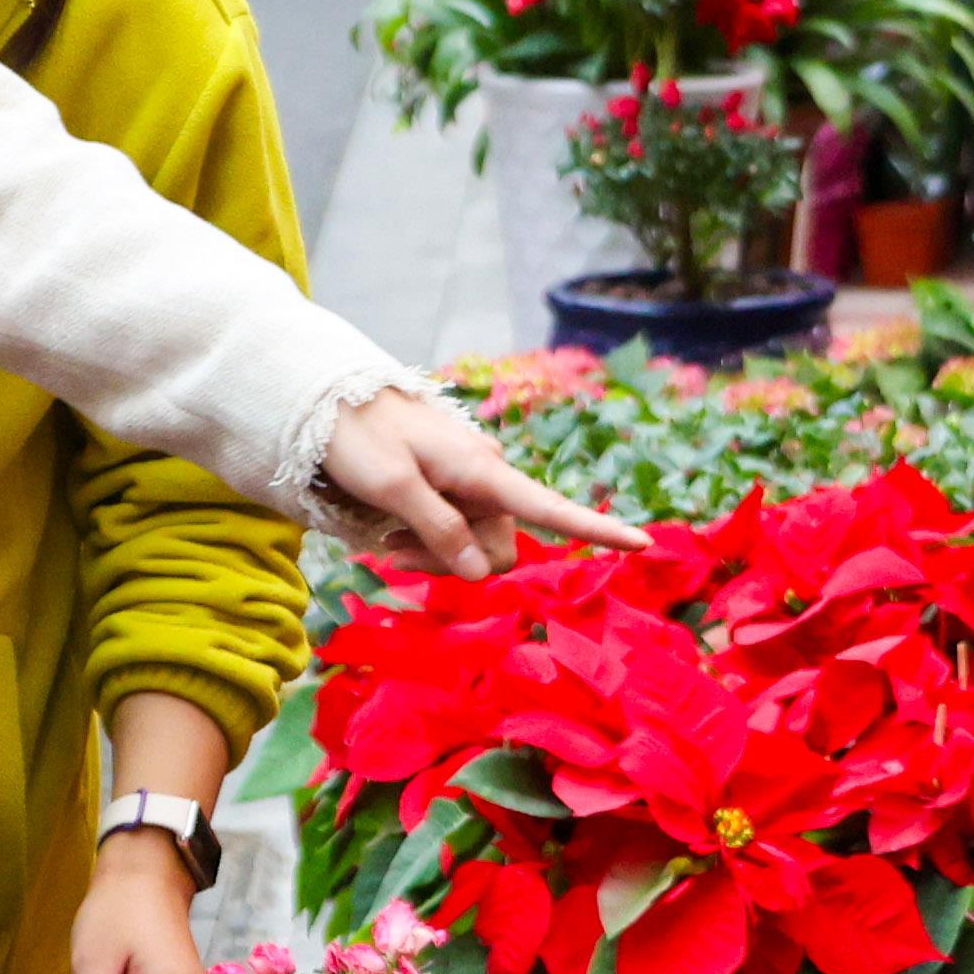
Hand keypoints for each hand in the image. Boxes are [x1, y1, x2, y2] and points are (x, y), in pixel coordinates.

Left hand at [312, 388, 641, 577]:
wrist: (329, 401)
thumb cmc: (358, 439)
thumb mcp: (392, 486)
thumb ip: (440, 530)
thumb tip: (484, 573)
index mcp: (482, 470)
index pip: (550, 507)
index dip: (597, 530)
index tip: (643, 544)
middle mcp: (486, 476)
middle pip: (498, 545)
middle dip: (453, 562)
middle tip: (391, 552)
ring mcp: (469, 483)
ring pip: (473, 545)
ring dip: (432, 554)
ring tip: (383, 538)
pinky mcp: (450, 488)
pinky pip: (455, 532)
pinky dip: (426, 540)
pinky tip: (390, 530)